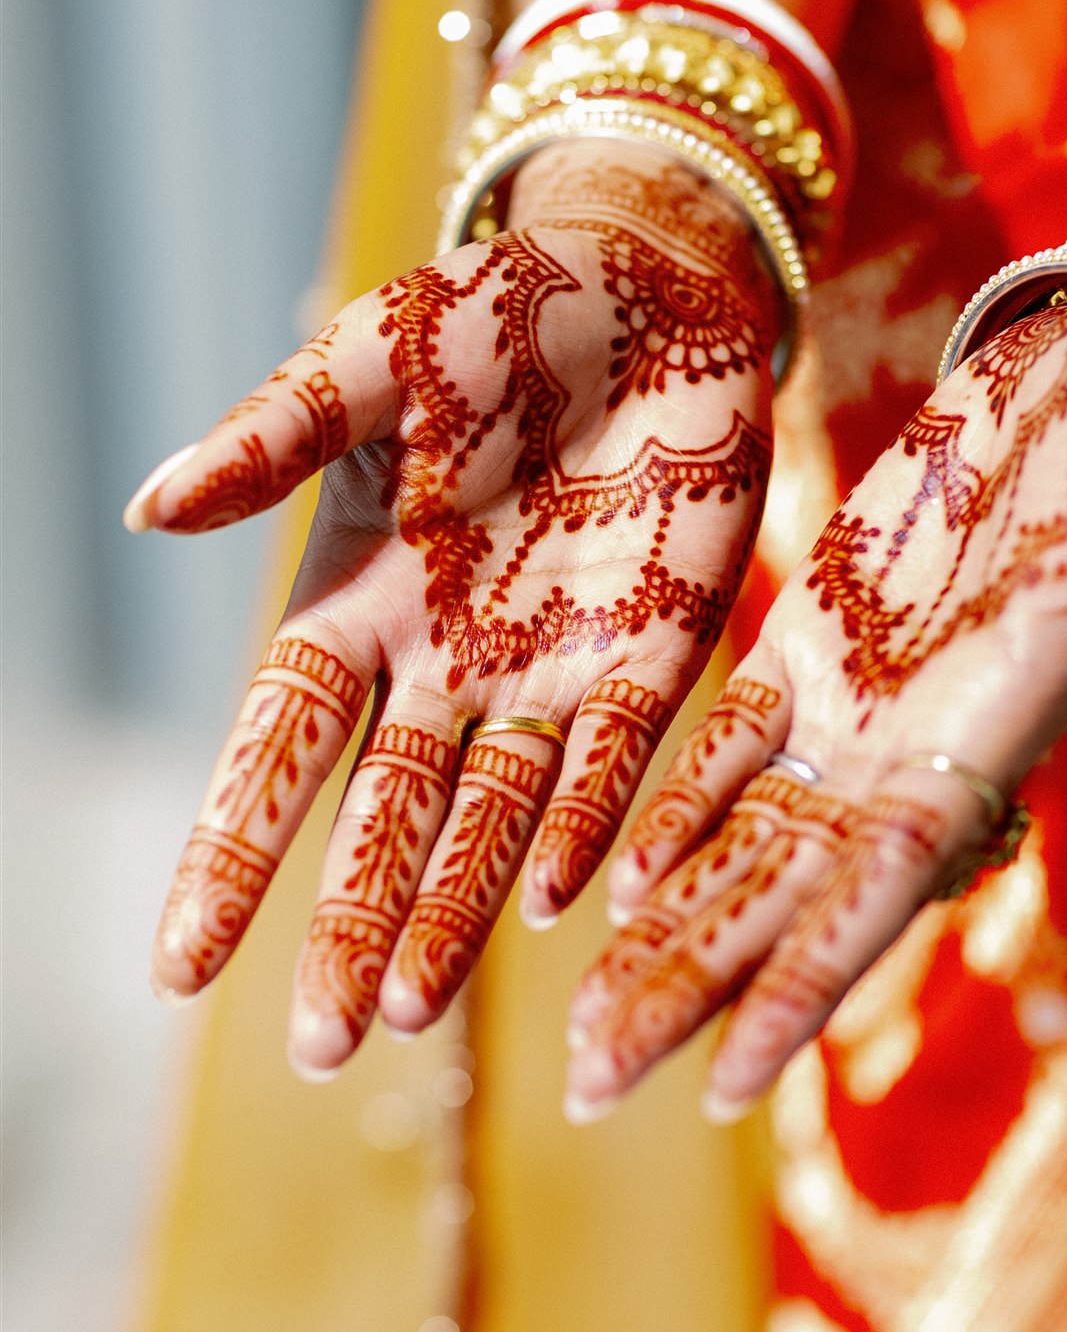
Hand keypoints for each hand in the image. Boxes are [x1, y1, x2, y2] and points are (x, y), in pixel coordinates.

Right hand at [128, 143, 775, 1074]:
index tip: (179, 965)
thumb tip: (145, 510)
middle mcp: (448, 663)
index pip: (279, 750)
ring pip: (492, 820)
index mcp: (361, 602)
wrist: (651, 286)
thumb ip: (271, 439)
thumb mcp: (367, 364)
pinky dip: (580, 829)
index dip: (231, 853)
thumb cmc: (494, 318)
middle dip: (351, 929)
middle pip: (385, 821)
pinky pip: (612, 763)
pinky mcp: (656, 656)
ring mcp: (553, 670)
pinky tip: (547, 903)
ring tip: (411, 1012)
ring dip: (454, 913)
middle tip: (320, 1045)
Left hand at [564, 292, 1066, 1120]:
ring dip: (662, 932)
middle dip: (690, 995)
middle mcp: (909, 752)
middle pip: (781, 902)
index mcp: (985, 743)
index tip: (724, 1089)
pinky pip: (730, 740)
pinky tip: (611, 881)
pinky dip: (674, 803)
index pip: (876, 895)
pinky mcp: (814, 635)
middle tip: (589, 1092)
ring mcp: (854, 702)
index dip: (803, 988)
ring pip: (740, 841)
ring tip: (581, 1029)